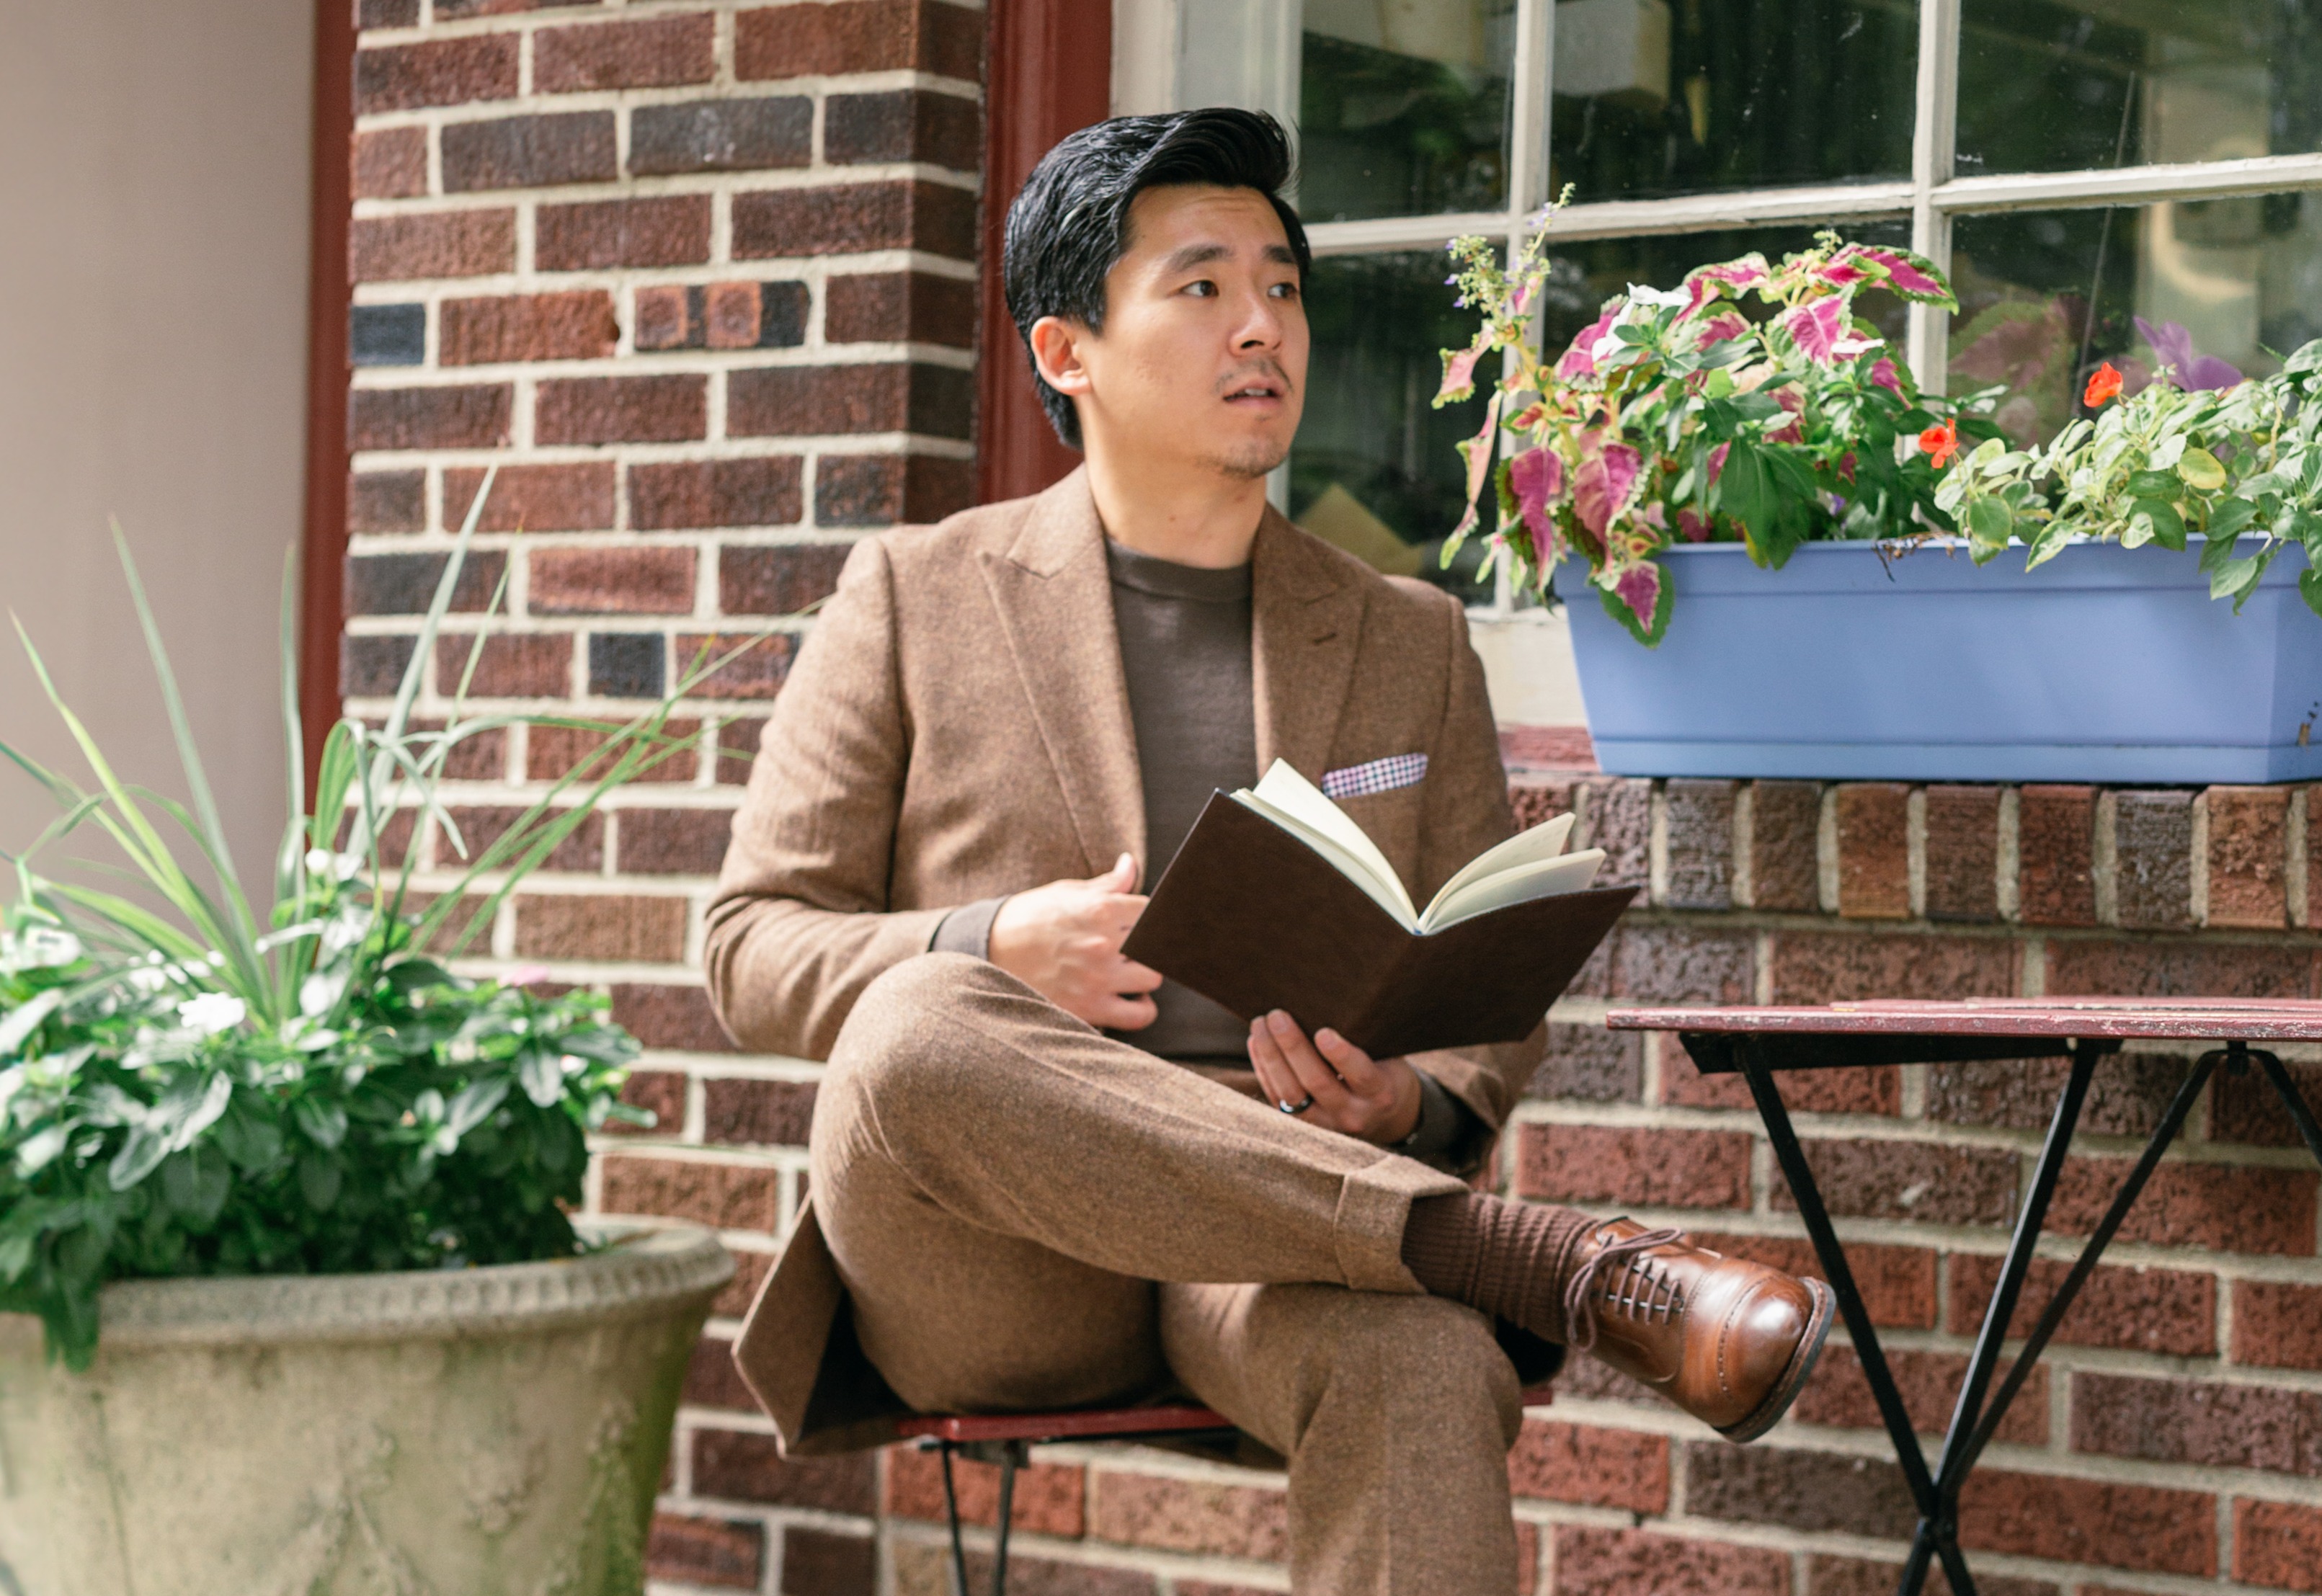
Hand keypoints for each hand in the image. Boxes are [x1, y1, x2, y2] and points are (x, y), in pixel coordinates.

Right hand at [987, 853, 1164, 1029]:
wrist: (988, 950)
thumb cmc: (1031, 918)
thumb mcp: (1066, 892)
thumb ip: (1107, 885)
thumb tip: (1130, 863)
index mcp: (1100, 909)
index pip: (1155, 912)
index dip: (1152, 918)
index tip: (1141, 924)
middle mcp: (1103, 944)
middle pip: (1158, 946)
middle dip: (1149, 946)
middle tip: (1134, 949)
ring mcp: (1097, 979)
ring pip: (1153, 979)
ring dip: (1145, 977)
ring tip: (1131, 974)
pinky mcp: (1089, 1008)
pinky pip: (1139, 1016)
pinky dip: (1141, 1010)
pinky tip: (1129, 1000)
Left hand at [1246, 1011, 1422, 1144]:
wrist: (1385, 1117)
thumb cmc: (1385, 1072)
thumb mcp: (1387, 1059)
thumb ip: (1364, 1041)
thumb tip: (1328, 1001)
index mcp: (1380, 1093)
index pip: (1361, 1075)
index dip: (1341, 1055)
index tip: (1323, 1032)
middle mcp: (1352, 1114)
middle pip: (1317, 1082)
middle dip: (1293, 1047)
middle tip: (1277, 1015)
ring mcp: (1326, 1124)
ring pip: (1291, 1094)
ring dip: (1272, 1057)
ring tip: (1260, 1024)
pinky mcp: (1304, 1125)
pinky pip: (1278, 1099)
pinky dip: (1264, 1070)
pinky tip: (1257, 1042)